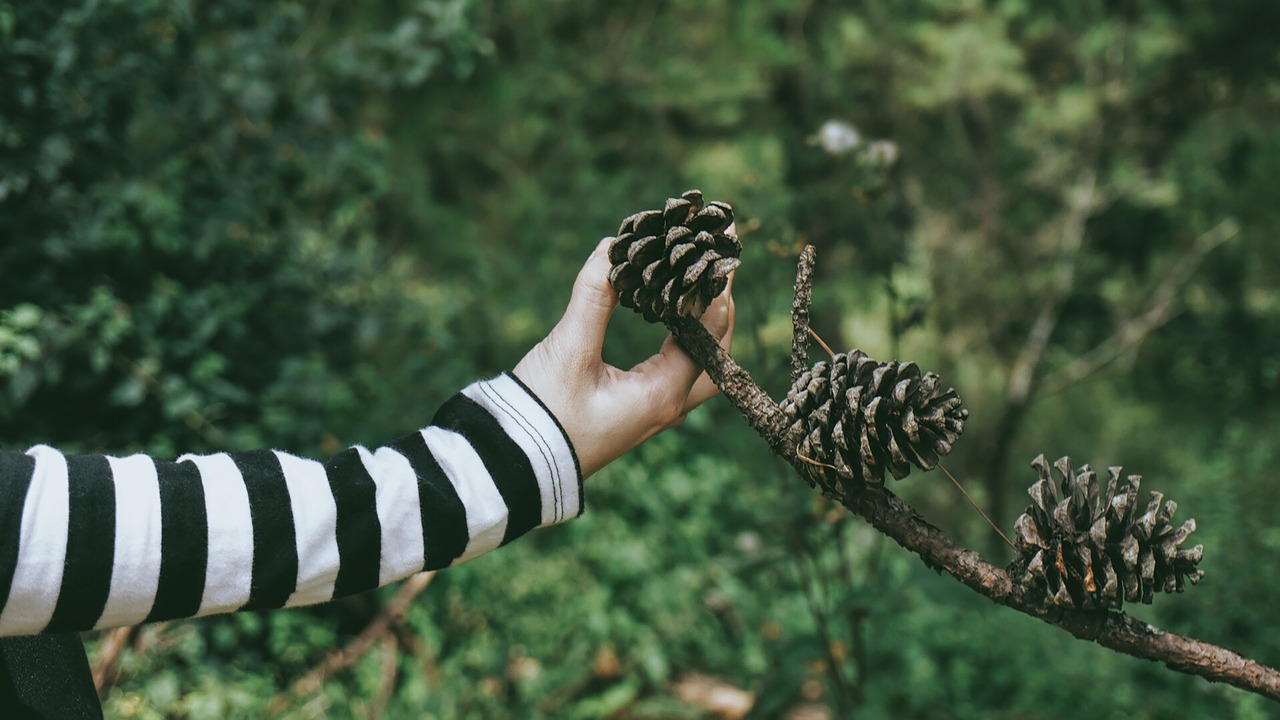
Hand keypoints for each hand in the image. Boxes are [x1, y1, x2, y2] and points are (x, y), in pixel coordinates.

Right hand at [513, 236, 734, 477]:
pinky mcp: (635, 412)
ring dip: (703, 327)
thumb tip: (612, 247)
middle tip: (717, 268)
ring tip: (699, 286)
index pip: (708, 334)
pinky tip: (670, 318)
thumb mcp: (569, 350)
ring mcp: (653, 413)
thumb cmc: (543, 414)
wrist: (514, 464)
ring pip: (698, 366)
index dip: (715, 290)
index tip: (718, 252)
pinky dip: (682, 340)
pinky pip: (675, 372)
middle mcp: (667, 407)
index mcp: (662, 395)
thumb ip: (595, 297)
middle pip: (716, 354)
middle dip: (720, 310)